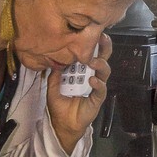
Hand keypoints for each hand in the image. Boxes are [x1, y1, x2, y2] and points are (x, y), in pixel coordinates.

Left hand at [46, 32, 112, 152]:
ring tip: (92, 62)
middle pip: (102, 59)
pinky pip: (101, 90)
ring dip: (100, 65)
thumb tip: (55, 61)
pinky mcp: (97, 99)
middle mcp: (91, 76)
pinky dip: (98, 84)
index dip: (93, 44)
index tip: (92, 32)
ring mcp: (95, 87)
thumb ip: (54, 76)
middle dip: (104, 48)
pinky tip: (92, 81)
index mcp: (81, 71)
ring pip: (104, 72)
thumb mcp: (52, 88)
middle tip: (102, 38)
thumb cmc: (59, 106)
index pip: (89, 54)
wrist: (62, 124)